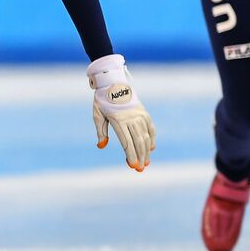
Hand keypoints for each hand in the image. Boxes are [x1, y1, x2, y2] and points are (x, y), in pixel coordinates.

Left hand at [87, 54, 156, 171]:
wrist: (113, 81)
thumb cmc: (102, 99)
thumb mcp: (97, 115)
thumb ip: (100, 131)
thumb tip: (101, 146)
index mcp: (118, 120)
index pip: (126, 142)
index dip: (130, 155)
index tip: (132, 165)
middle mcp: (131, 118)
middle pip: (138, 142)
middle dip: (140, 157)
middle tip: (140, 169)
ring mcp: (139, 114)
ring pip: (145, 136)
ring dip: (146, 151)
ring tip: (146, 162)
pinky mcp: (143, 112)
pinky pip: (150, 127)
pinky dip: (151, 138)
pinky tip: (151, 148)